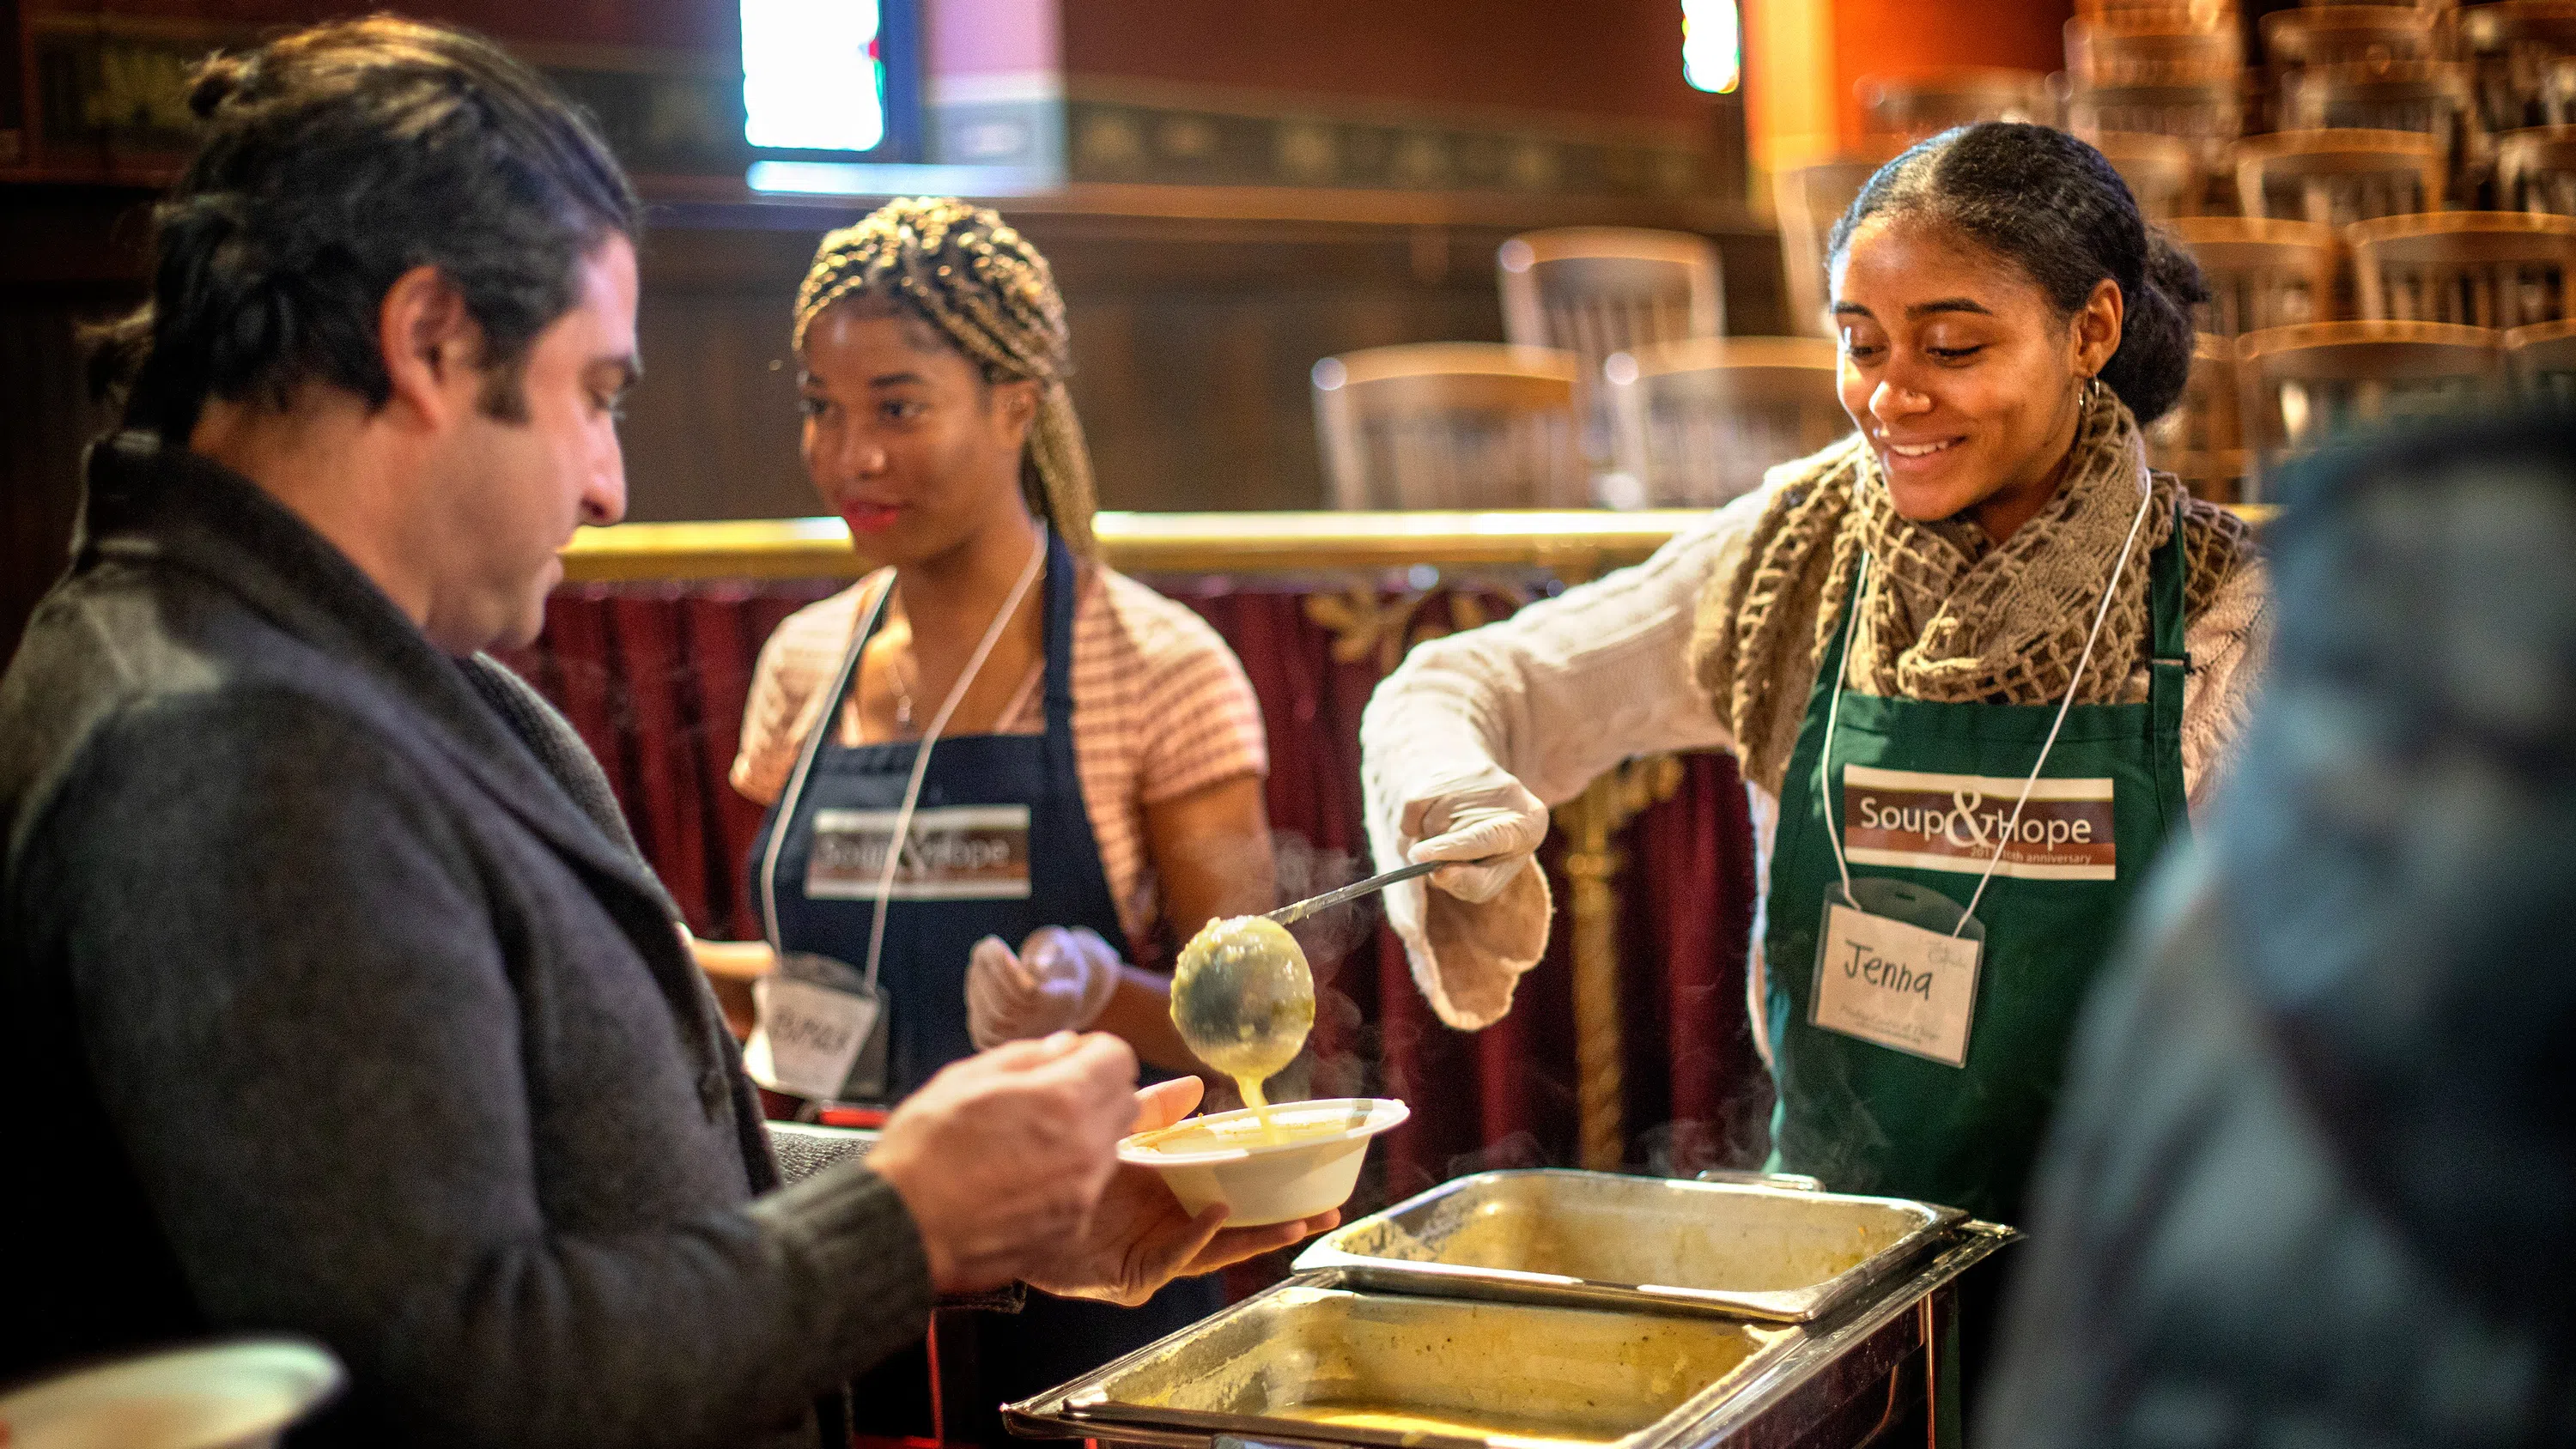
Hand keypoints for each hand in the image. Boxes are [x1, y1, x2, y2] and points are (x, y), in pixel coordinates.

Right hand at [868, 1031, 1140, 1292]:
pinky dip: (1067, 1180)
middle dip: (1096, 1092)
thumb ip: (1026, 1057)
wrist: (901, 1231)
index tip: (1068, 1061)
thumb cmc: (922, 1151)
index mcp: (1063, 1100)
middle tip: (1051, 1100)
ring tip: (1029, 1145)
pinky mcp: (1071, 1229)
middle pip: (1124, 1103)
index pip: (1120, 1059)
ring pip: (1108, 1149)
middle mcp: (1086, 1148)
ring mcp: (1082, 1194)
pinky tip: (1022, 1181)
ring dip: (1084, 1138)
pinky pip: (1087, 1190)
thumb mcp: (963, 1079)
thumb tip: (1066, 1047)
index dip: (1093, 1054)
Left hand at [965, 927, 1122, 1049]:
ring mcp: (1026, 1042)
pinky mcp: (1006, 1048)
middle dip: (989, 974)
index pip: (1028, 993)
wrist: (1060, 989)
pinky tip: (980, 981)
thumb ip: (1053, 951)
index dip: (1006, 969)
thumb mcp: (1061, 946)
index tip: (993, 942)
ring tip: (981, 961)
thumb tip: (1038, 966)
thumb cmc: (1057, 959)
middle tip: (984, 948)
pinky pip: (982, 1032)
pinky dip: (975, 1002)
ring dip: (978, 985)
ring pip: (991, 1021)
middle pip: (1005, 1008)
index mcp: (1064, 1003)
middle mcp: (1047, 1028)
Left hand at [1024, 1076, 1338, 1305]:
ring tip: (1294, 1222)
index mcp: (1170, 1194)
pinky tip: (1216, 1215)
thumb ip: (1157, 1113)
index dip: (1269, 1185)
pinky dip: (1195, 1237)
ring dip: (1255, 1236)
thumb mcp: (1120, 1133)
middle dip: (1281, 1222)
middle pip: (1236, 1228)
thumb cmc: (1061, 1172)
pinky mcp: (1130, 1278)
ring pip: (1215, 1250)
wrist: (1007, 1198)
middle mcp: (1167, 1227)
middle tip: (1325, 1212)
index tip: (1310, 1173)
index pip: (1231, 1191)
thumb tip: (1198, 1086)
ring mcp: (1151, 1254)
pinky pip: (1171, 1258)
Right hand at [1400, 764, 1548, 902]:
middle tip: (1441, 865)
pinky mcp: (1448, 768)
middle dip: (1438, 855)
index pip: (1485, 836)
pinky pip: (1414, 804)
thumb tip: (1439, 872)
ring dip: (1427, 840)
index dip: (1451, 848)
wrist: (1485, 810)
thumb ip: (1470, 883)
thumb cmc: (1491, 855)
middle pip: (1453, 831)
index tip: (1419, 857)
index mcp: (1530, 824)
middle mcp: (1510, 791)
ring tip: (1446, 841)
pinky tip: (1433, 823)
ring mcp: (1477, 775)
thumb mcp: (1490, 878)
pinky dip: (1412, 825)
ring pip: (1431, 818)